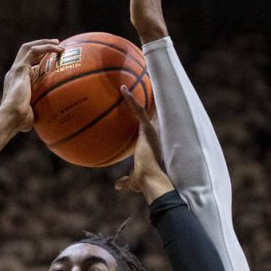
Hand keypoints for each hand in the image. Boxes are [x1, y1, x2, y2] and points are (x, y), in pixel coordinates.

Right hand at [0, 39, 63, 130]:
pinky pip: (34, 51)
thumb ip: (36, 112)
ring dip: (44, 43)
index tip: (51, 59)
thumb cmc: (19, 121)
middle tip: (57, 44)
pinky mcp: (20, 68)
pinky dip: (46, 48)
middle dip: (41, 45)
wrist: (10, 117)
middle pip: (26, 52)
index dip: (38, 59)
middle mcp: (14, 73)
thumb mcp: (30, 114)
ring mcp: (16, 69)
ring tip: (59, 44)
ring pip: (29, 48)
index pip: (26, 65)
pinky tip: (58, 50)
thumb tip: (46, 121)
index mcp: (15, 81)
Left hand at [114, 86, 173, 203]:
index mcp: (149, 144)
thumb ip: (126, 181)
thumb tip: (117, 186)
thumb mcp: (133, 181)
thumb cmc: (144, 182)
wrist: (151, 181)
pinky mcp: (147, 129)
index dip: (144, 120)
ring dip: (135, 96)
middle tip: (140, 89)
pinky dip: (131, 99)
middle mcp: (152, 135)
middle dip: (144, 103)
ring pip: (143, 108)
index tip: (140, 111)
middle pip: (148, 115)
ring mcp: (151, 131)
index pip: (146, 128)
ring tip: (127, 84)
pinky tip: (122, 88)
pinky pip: (139, 109)